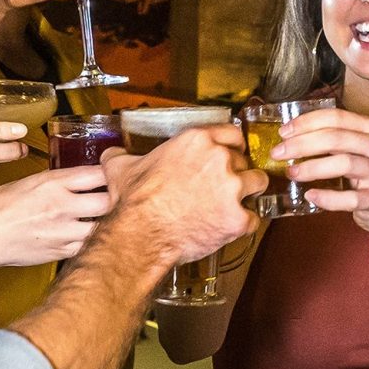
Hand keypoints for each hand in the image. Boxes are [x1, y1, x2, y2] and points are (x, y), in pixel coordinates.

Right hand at [0, 164, 114, 267]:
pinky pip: (88, 246)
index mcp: (52, 182)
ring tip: (107, 218)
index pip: (99, 173)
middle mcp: (61, 206)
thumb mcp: (29, 182)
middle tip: (119, 198)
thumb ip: (59, 181)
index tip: (115, 173)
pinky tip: (88, 235)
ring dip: (108, 222)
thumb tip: (86, 179)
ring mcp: (63, 232)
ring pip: (104, 227)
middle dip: (116, 199)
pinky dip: (92, 241)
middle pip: (110, 201)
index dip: (112, 172)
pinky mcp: (61, 252)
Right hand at [96, 124, 264, 269]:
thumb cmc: (133, 202)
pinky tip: (228, 227)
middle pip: (243, 161)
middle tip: (222, 187)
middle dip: (236, 173)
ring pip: (257, 183)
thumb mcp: (121, 168)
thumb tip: (111, 154)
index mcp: (197, 141)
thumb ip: (121, 156)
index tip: (230, 155)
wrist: (141, 235)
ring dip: (248, 193)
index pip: (232, 134)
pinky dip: (243, 224)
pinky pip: (253, 218)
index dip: (231, 147)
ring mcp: (232, 189)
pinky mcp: (238, 218)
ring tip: (234, 204)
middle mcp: (219, 159)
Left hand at [273, 106, 368, 237]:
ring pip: (344, 164)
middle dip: (302, 144)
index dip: (307, 122)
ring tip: (291, 173)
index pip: (336, 117)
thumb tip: (289, 135)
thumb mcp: (356, 148)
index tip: (283, 132)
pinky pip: (350, 198)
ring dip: (312, 167)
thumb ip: (332, 138)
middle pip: (337, 138)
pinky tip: (311, 195)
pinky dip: (328, 198)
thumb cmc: (367, 172)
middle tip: (279, 153)